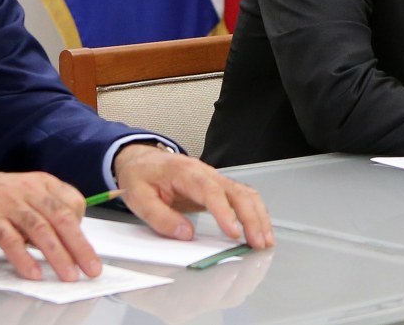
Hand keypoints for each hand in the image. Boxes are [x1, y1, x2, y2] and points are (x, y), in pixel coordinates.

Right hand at [0, 167, 98, 281]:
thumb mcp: (22, 195)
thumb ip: (43, 213)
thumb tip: (63, 240)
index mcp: (41, 183)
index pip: (74, 203)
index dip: (82, 227)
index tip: (84, 248)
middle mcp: (29, 190)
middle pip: (62, 219)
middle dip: (80, 247)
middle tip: (91, 268)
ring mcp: (9, 202)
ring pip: (41, 230)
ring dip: (58, 256)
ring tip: (67, 275)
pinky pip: (10, 239)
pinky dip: (23, 257)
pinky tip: (32, 273)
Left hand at [112, 142, 273, 250]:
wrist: (141, 160)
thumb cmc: (140, 176)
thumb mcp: (139, 198)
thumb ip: (161, 217)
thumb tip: (186, 234)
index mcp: (185, 173)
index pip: (211, 191)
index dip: (225, 212)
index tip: (233, 232)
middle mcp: (205, 173)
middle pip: (236, 192)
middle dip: (251, 218)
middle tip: (258, 242)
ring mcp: (214, 178)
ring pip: (245, 193)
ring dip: (258, 216)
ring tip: (265, 239)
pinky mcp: (218, 187)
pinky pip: (243, 196)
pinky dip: (255, 212)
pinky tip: (260, 227)